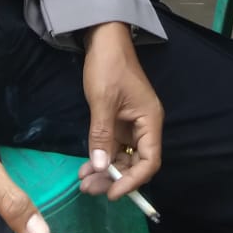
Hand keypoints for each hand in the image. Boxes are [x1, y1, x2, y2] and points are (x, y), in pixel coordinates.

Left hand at [76, 22, 163, 201]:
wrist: (103, 39)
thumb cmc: (108, 67)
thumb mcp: (103, 101)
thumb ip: (102, 135)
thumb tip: (100, 167)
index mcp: (150, 121)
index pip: (149, 161)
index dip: (133, 181)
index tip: (112, 193)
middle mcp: (144, 126)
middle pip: (135, 163)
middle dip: (114, 178)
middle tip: (89, 189)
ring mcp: (131, 125)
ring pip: (122, 158)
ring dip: (104, 171)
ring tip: (83, 182)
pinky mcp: (118, 122)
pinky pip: (113, 147)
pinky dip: (100, 157)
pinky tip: (84, 167)